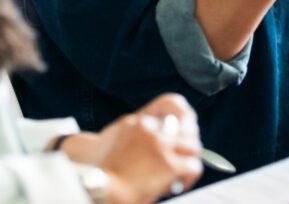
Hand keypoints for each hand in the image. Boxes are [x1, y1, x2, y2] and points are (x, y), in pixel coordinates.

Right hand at [70, 94, 201, 203]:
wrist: (95, 184)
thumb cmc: (102, 165)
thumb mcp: (118, 135)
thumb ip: (140, 130)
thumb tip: (165, 133)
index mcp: (138, 120)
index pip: (172, 103)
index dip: (184, 115)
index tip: (186, 126)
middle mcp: (150, 128)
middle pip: (188, 126)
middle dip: (190, 142)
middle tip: (185, 157)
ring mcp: (160, 145)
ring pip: (193, 146)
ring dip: (190, 160)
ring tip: (181, 174)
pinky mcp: (168, 164)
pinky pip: (193, 166)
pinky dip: (189, 177)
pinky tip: (178, 184)